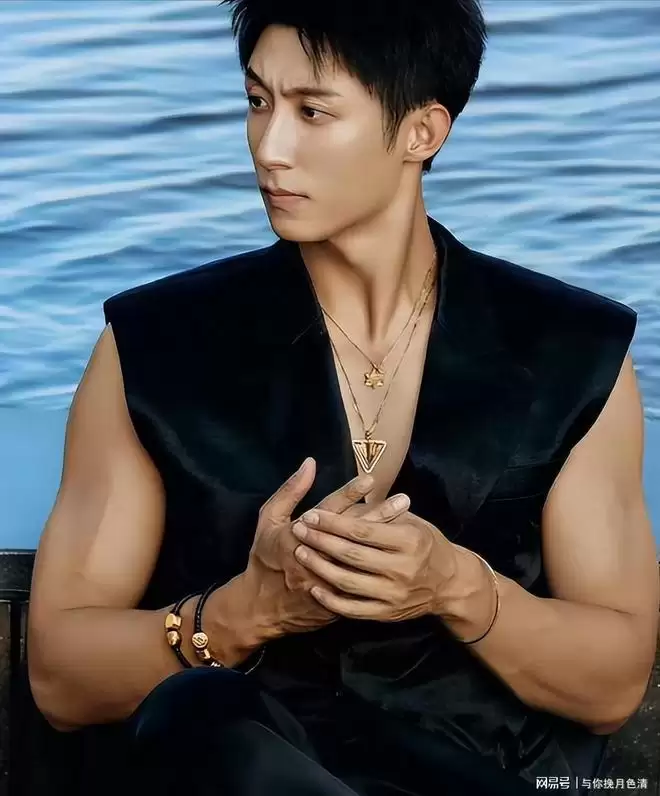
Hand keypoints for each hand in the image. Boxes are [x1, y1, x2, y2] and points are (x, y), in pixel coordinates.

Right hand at [241, 458, 409, 636]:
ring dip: (385, 540)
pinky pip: (362, 583)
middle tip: (403, 500)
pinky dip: (380, 568)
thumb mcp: (268, 521)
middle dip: (379, 515)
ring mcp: (327, 580)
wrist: (261, 608)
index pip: (328, 511)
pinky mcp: (336, 599)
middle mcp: (315, 557)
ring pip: (361, 557)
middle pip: (351, 533)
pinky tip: (399, 556)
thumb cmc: (266, 557)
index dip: (349, 494)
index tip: (370, 480)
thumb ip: (290, 491)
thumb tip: (310, 463)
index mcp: (297, 534)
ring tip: (410, 523)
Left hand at [291, 508, 458, 621]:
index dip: (333, 523)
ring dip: (320, 567)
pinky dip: (332, 600)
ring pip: (348, 582)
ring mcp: (394, 594)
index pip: (362, 531)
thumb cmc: (425, 544)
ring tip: (301, 553)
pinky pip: (354, 609)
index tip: (312, 514)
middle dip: (321, 541)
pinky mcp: (387, 613)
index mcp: (408, 541)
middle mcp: (402, 568)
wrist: (449, 584)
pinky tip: (315, 588)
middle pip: (351, 555)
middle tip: (298, 530)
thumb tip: (351, 496)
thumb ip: (383, 513)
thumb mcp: (411, 522)